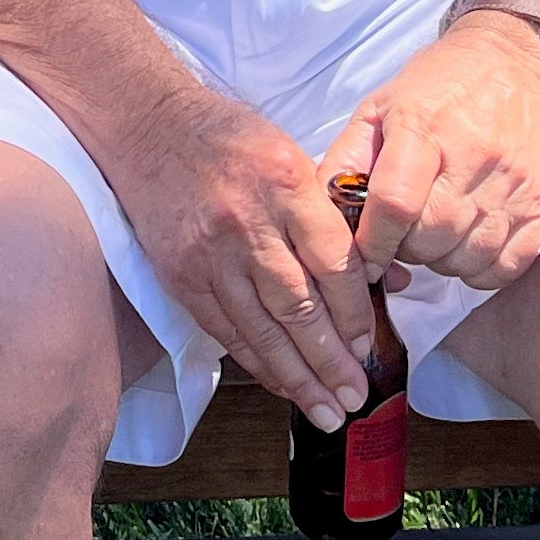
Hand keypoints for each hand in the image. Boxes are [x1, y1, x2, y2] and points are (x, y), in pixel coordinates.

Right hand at [91, 81, 371, 429]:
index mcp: (285, 184)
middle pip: (297, 307)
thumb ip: (339, 218)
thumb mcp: (295, 158)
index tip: (368, 346)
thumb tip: (388, 275)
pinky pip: (226, 330)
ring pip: (261, 329)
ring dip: (297, 377)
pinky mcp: (182, 276)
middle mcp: (248, 223)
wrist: (150, 129)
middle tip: (355, 395)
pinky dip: (257, 363)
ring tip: (327, 410)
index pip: (331, 263)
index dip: (354, 313)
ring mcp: (210, 255)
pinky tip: (282, 385)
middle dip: (330, 360)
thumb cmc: (231, 140)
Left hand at [326, 11, 539, 295]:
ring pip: (467, 257)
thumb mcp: (380, 106)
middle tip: (401, 234)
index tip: (364, 255)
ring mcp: (512, 182)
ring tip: (433, 236)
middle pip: (430, 237)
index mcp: (423, 127)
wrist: (515, 59)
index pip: (394, 204)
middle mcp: (473, 156)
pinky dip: (480, 270)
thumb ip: (346, 158)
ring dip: (440, 260)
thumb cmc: (437, 84)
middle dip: (405, 249)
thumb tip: (322, 213)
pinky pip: (506, 265)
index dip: (372, 242)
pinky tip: (466, 246)